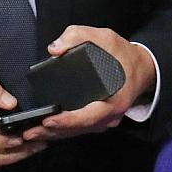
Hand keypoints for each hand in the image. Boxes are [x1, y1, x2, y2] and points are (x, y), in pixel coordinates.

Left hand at [22, 25, 156, 141]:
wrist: (143, 68)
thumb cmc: (124, 55)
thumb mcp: (105, 38)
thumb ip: (78, 36)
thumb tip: (54, 49)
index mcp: (114, 101)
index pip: (89, 117)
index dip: (67, 121)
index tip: (48, 120)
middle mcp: (109, 116)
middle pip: (78, 129)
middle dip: (53, 131)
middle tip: (29, 132)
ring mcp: (104, 121)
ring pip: (77, 132)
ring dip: (53, 134)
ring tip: (30, 134)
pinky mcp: (98, 121)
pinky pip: (79, 129)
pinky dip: (61, 131)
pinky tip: (44, 131)